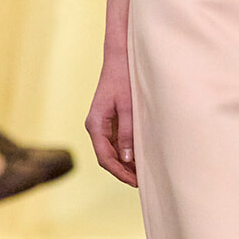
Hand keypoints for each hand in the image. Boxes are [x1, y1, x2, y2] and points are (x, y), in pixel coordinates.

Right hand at [85, 50, 137, 185]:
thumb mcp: (128, 107)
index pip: (105, 157)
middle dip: (123, 171)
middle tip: (142, 181)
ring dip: (125, 162)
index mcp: (95, 124)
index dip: (119, 172)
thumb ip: (127, 133)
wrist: (120, 56)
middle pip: (107, 156)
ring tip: (143, 172)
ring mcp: (102, 123)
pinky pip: (116, 141)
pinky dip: (126, 150)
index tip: (134, 182)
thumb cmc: (124, 78)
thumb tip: (127, 159)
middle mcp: (95, 126)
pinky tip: (139, 156)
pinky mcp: (109, 119)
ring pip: (112, 150)